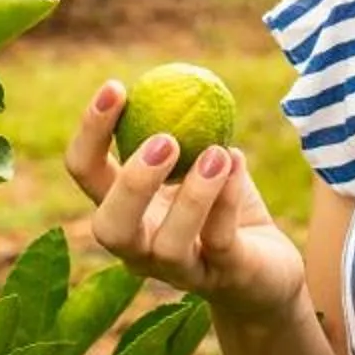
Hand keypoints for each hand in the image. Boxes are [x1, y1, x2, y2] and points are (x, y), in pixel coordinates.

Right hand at [64, 79, 304, 321]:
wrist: (268, 272)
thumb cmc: (224, 209)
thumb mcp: (200, 163)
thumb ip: (183, 130)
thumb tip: (172, 75)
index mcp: (124, 210)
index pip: (85, 174)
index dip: (90, 132)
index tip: (116, 88)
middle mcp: (141, 248)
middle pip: (109, 227)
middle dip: (132, 182)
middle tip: (165, 138)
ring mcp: (180, 270)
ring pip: (167, 245)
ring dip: (192, 195)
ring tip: (218, 153)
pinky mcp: (223, 278)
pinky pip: (219, 240)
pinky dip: (229, 198)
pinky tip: (238, 161)